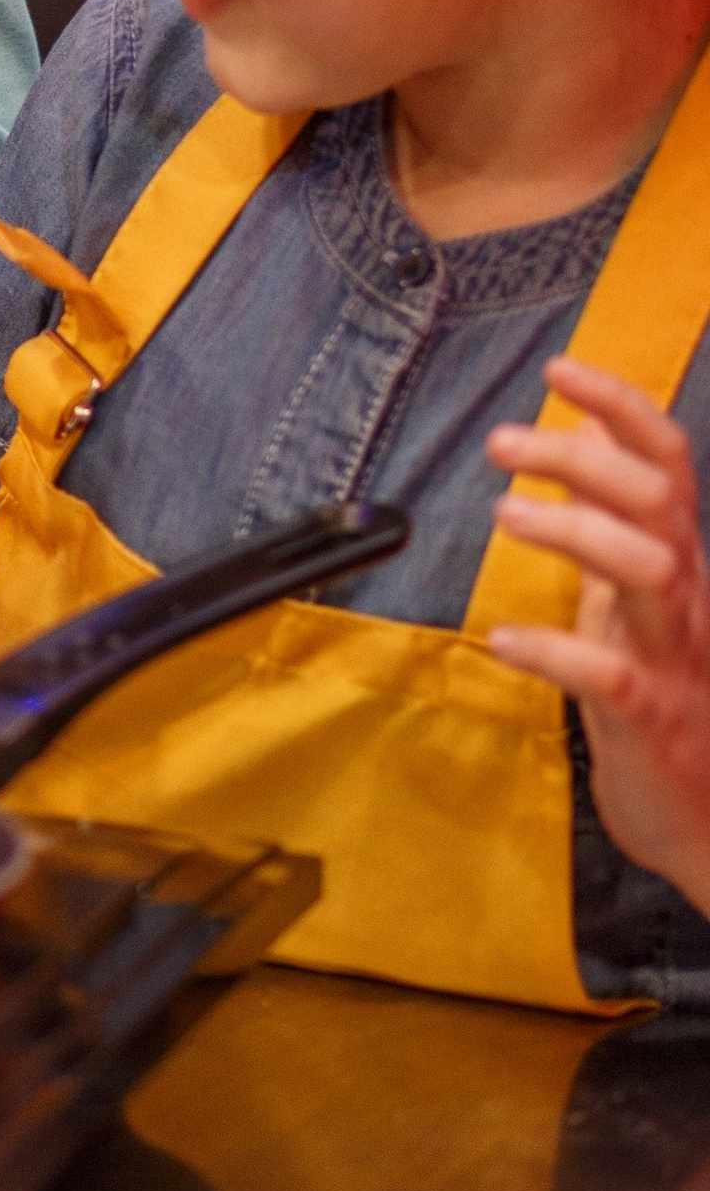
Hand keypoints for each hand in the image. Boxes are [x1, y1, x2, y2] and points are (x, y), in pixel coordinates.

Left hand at [485, 358, 709, 914]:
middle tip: (501, 442)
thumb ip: (614, 515)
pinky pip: (612, 678)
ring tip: (502, 514)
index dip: (621, 409)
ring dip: (577, 532)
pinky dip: (556, 652)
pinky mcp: (654, 723)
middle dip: (582, 461)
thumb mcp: (634, 593)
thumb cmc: (663, 694)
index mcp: (680, 562)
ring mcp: (677, 660)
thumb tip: (590, 429)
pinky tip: (502, 641)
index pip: (667, 464)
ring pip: (651, 572)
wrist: (706, 821)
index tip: (558, 369)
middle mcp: (688, 601)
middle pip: (657, 504)